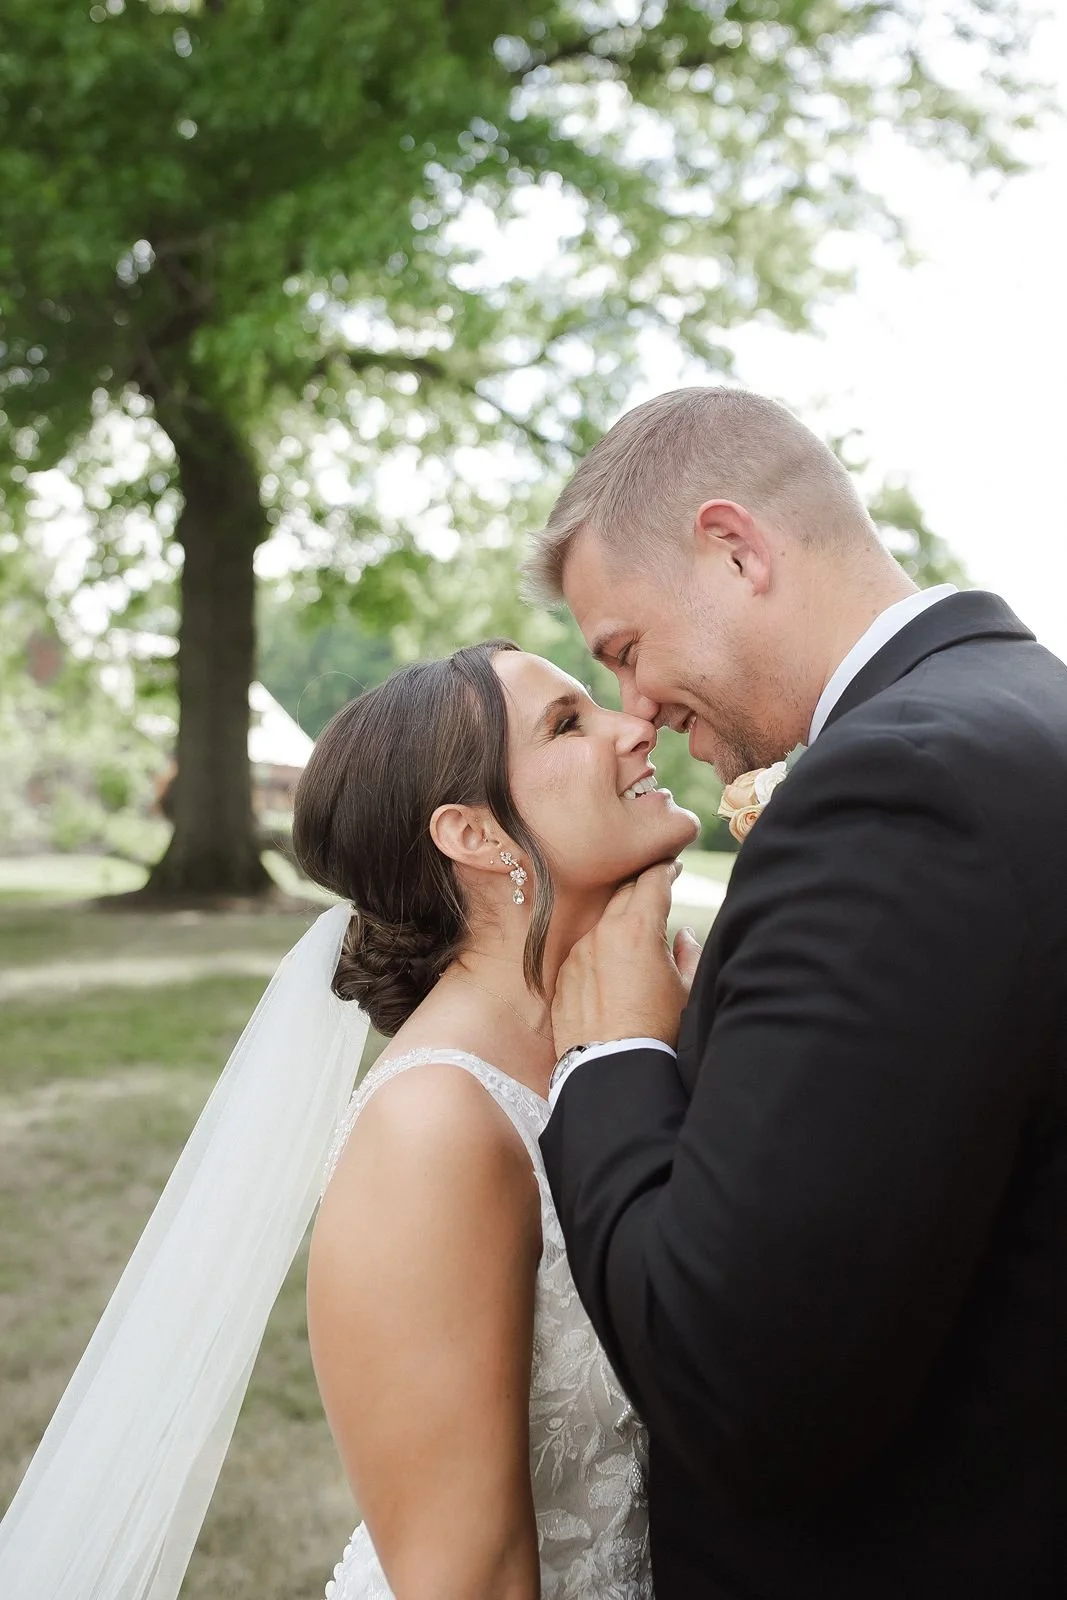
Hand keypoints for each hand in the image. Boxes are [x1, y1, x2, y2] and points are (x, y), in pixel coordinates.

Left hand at [551, 861, 703, 1055]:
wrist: (611, 1068)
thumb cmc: (658, 1031)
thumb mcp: (687, 991)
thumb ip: (689, 955)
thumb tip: (684, 937)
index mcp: (639, 928)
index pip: (653, 881)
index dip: (666, 869)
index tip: (673, 866)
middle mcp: (604, 933)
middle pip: (625, 893)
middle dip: (642, 888)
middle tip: (657, 888)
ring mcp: (579, 953)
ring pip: (602, 923)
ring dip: (619, 920)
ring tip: (636, 933)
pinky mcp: (564, 976)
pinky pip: (585, 951)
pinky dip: (600, 949)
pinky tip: (612, 966)